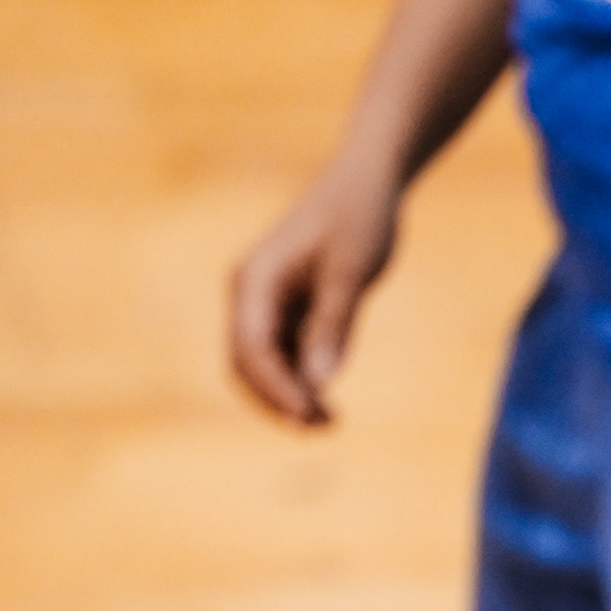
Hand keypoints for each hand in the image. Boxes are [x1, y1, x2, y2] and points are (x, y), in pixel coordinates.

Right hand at [226, 150, 404, 423]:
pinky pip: (281, 350)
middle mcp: (250, 292)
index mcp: (256, 280)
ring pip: (262, 362)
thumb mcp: (350, 273)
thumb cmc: (358, 219)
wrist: (364, 182)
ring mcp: (263, 300)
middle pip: (246, 362)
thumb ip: (333, 326)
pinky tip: (326, 397)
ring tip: (329, 422)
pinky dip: (298, 376)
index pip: (252, 348)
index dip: (277, 389)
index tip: (307, 417)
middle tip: (322, 428)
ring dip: (289, 392)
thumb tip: (319, 382)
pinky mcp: (284, 305)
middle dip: (278, 399)